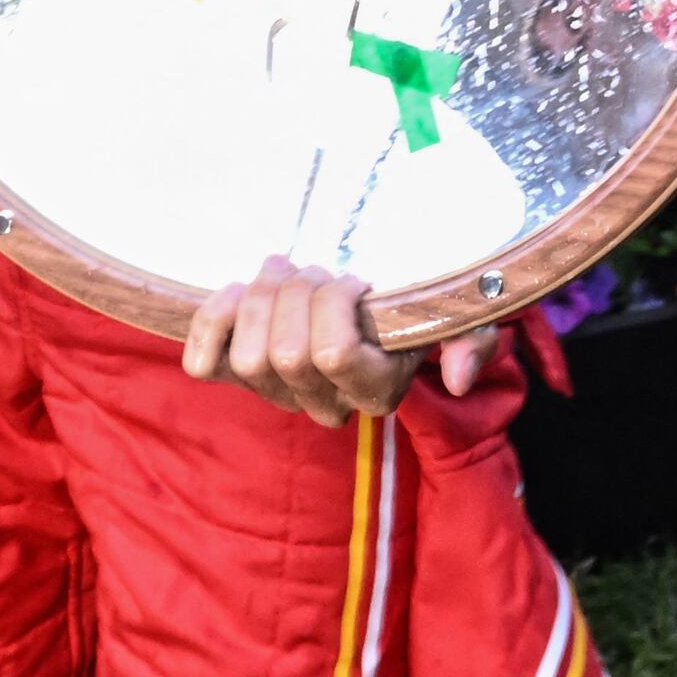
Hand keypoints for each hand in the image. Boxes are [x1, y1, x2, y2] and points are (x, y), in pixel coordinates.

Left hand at [178, 261, 483, 425]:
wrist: (369, 297)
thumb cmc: (414, 304)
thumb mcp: (460, 314)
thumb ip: (471, 341)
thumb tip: (455, 378)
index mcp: (376, 391)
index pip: (333, 354)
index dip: (335, 303)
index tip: (359, 281)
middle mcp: (325, 404)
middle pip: (286, 353)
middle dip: (298, 293)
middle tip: (318, 272)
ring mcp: (277, 393)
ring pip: (248, 356)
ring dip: (262, 299)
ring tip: (285, 274)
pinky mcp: (236, 376)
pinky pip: (205, 365)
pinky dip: (214, 322)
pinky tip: (238, 294)